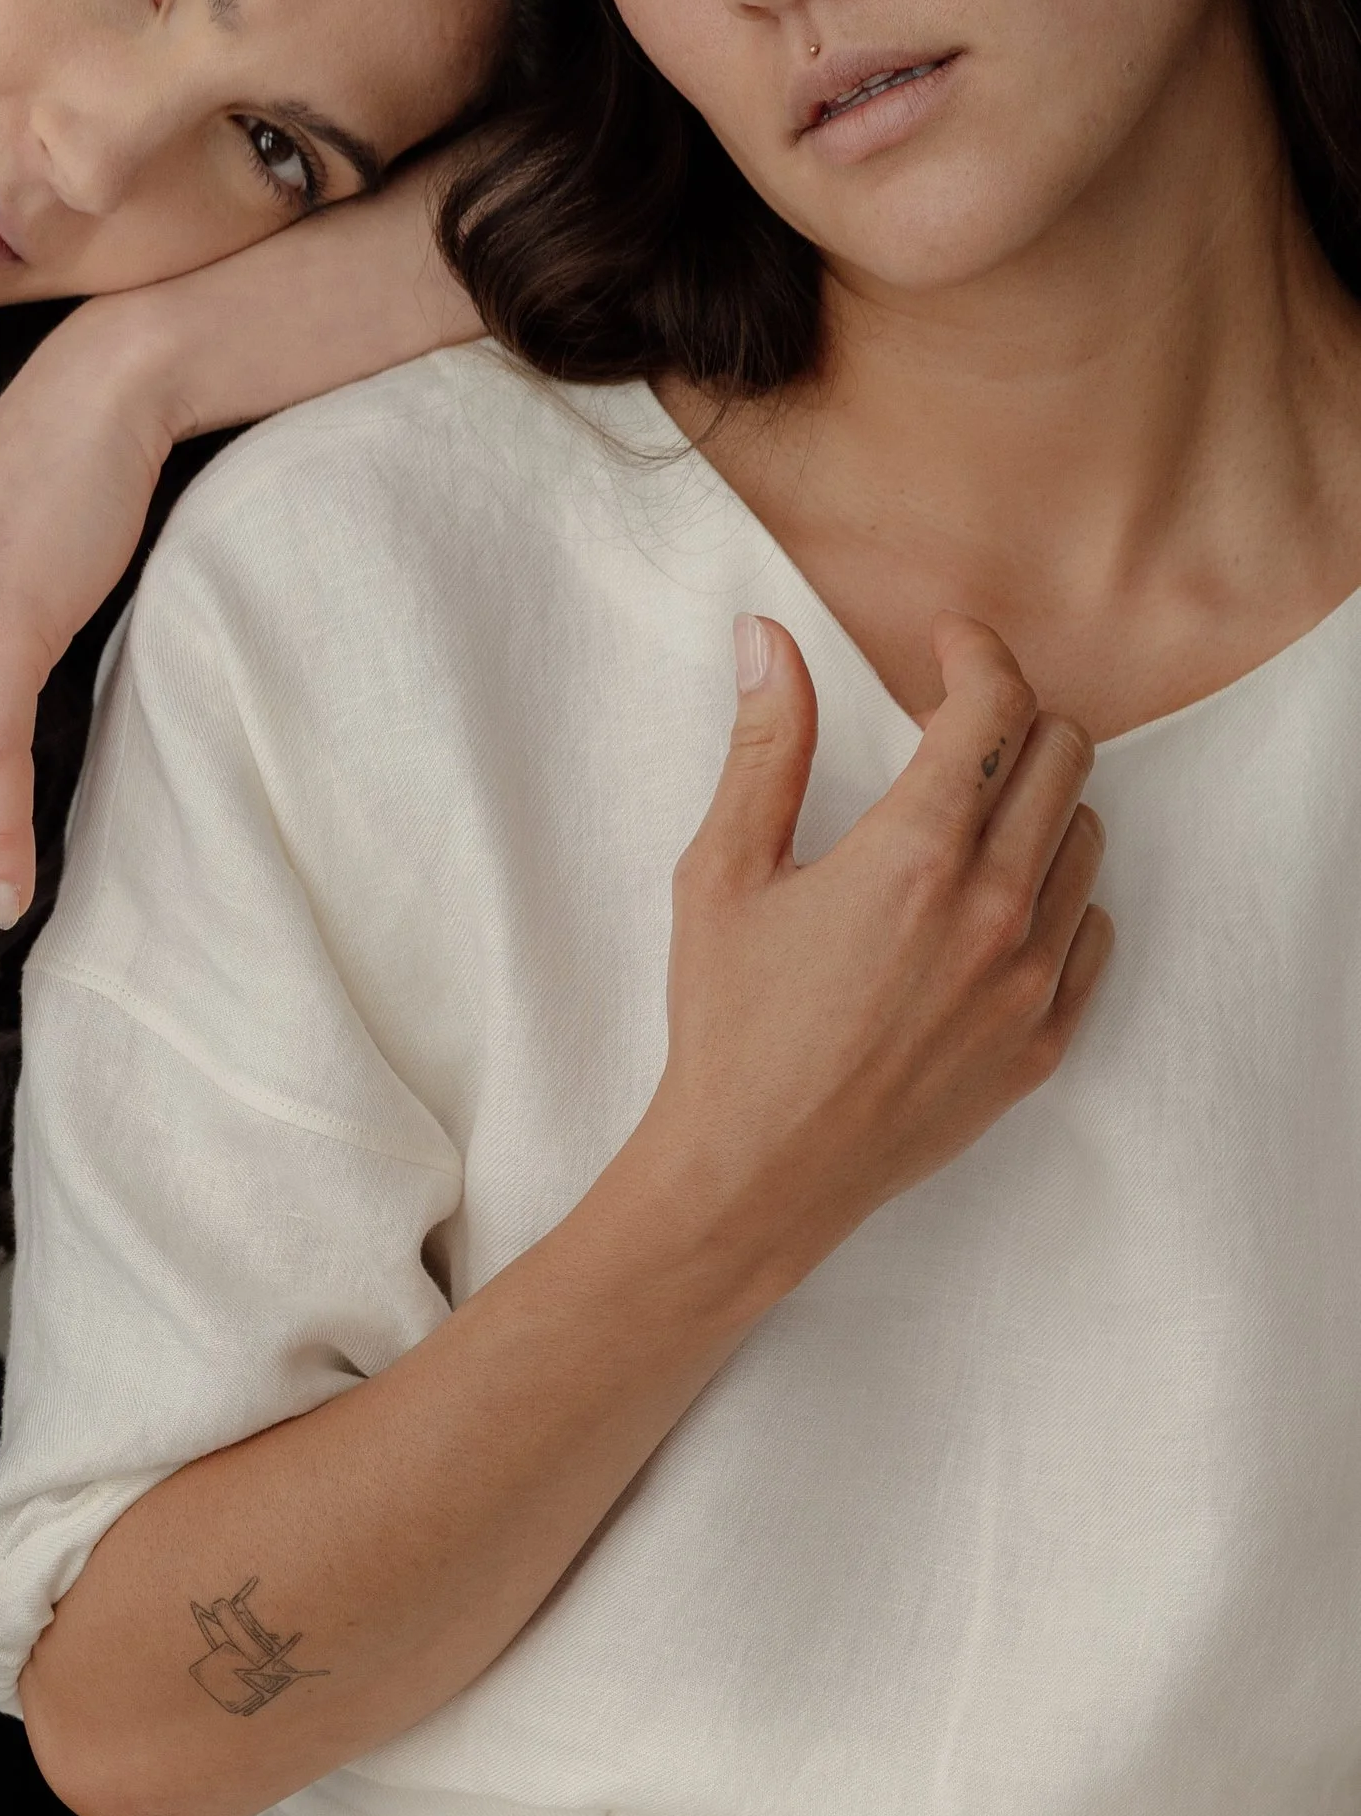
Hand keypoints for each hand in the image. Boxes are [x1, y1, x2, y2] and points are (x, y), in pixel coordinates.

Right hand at [641, 612, 1112, 1285]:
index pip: (997, 707)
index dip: (976, 654)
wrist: (754, 1175)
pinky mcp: (1041, 1042)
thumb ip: (764, 748)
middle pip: (1064, 755)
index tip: (947, 647)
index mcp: (915, 856)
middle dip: (1013, 719)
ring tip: (971, 822)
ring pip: (1085, 839)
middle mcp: (991, 911)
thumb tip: (766, 640)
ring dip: (1039, 806)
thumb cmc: (728, 1028)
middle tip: (956, 731)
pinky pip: (1091, 932)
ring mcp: (1028, 981)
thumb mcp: (724, 876)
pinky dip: (1055, 898)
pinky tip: (992, 908)